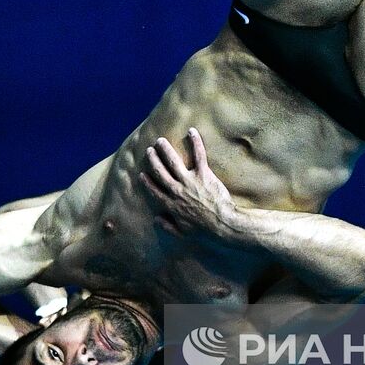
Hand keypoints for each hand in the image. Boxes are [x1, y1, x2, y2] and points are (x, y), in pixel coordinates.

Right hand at [139, 128, 241, 242]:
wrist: (222, 224)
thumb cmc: (204, 231)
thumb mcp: (183, 233)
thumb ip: (168, 226)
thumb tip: (157, 219)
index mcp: (171, 204)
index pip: (154, 190)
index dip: (147, 182)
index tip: (142, 174)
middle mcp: (176, 190)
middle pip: (160, 172)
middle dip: (153, 160)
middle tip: (149, 151)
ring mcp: (189, 180)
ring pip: (173, 161)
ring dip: (165, 149)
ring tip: (160, 141)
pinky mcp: (203, 174)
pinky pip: (198, 155)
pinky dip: (196, 142)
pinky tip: (192, 131)